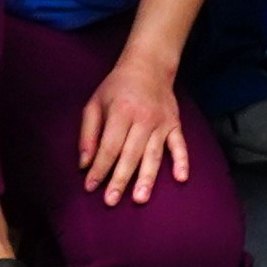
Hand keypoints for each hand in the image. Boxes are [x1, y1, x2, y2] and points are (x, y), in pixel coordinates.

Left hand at [76, 51, 188, 204]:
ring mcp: (162, 123)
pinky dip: (182, 161)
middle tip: (111, 200)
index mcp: (121, 111)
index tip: (90, 186)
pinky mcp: (175, 124)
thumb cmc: (117, 87)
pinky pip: (180, 145)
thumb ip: (88, 134)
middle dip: (120, 179)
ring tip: (140, 198)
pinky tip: (181, 178)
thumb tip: (84, 164)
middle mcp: (143, 118)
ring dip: (147, 177)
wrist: (149, 66)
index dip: (99, 167)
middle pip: (131, 154)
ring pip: (154, 154)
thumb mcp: (95, 103)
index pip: (109, 146)